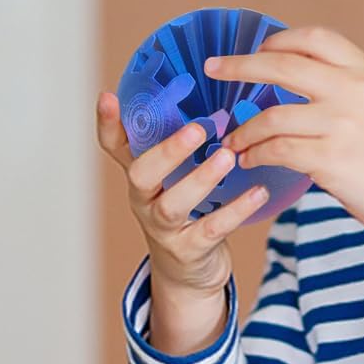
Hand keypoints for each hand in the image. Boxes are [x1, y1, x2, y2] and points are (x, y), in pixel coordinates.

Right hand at [96, 90, 269, 353]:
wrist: (189, 274)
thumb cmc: (187, 210)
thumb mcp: (174, 176)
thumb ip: (185, 141)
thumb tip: (217, 89)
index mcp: (141, 174)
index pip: (114, 146)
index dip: (108, 124)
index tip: (107, 96)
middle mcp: (144, 199)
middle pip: (141, 175)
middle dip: (167, 151)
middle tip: (196, 129)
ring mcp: (163, 228)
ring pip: (173, 205)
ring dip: (201, 179)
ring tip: (227, 157)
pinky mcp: (188, 251)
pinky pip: (210, 230)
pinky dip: (235, 210)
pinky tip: (257, 192)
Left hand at [206, 26, 363, 255]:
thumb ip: (347, 87)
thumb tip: (296, 79)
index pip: (315, 37)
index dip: (279, 40)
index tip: (256, 49)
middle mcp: (353, 89)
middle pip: (283, 64)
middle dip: (241, 65)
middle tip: (214, 68)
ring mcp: (341, 123)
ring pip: (271, 115)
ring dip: (245, 128)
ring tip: (233, 140)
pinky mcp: (330, 159)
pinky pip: (276, 150)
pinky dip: (256, 155)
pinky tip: (249, 160)